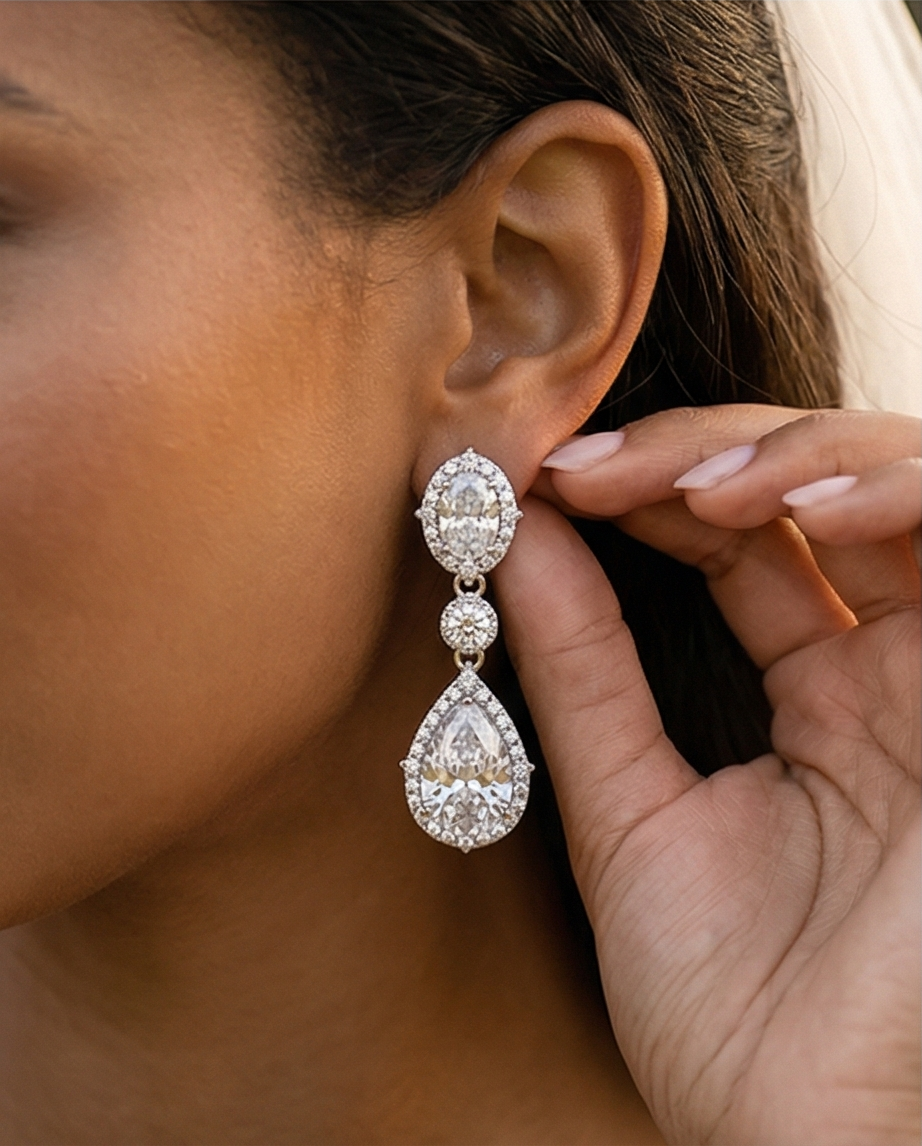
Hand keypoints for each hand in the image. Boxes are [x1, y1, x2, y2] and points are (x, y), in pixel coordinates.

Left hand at [495, 407, 920, 1144]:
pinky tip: (793, 511)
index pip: (740, 538)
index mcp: (821, 700)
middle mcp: (897, 674)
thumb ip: (583, 673)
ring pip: (904, 488)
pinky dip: (893, 496)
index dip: (649, 489)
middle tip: (588, 469)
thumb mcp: (627, 812)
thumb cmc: (730, 1012)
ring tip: (691, 488)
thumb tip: (514, 536)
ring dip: (799, 457)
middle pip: (816, 491)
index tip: (542, 480)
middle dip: (703, 453)